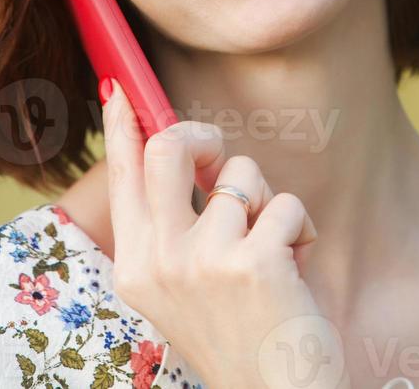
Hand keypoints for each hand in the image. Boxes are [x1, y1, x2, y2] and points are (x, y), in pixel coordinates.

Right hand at [101, 78, 347, 388]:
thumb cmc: (239, 331)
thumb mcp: (182, 283)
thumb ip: (172, 224)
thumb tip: (181, 151)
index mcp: (136, 266)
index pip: (122, 176)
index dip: (120, 127)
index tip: (118, 88)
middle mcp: (160, 261)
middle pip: (168, 148)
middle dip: (202, 136)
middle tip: (219, 156)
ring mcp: (203, 261)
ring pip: (241, 173)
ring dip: (267, 203)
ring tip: (272, 250)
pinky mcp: (253, 263)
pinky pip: (283, 203)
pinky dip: (300, 229)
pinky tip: (296, 270)